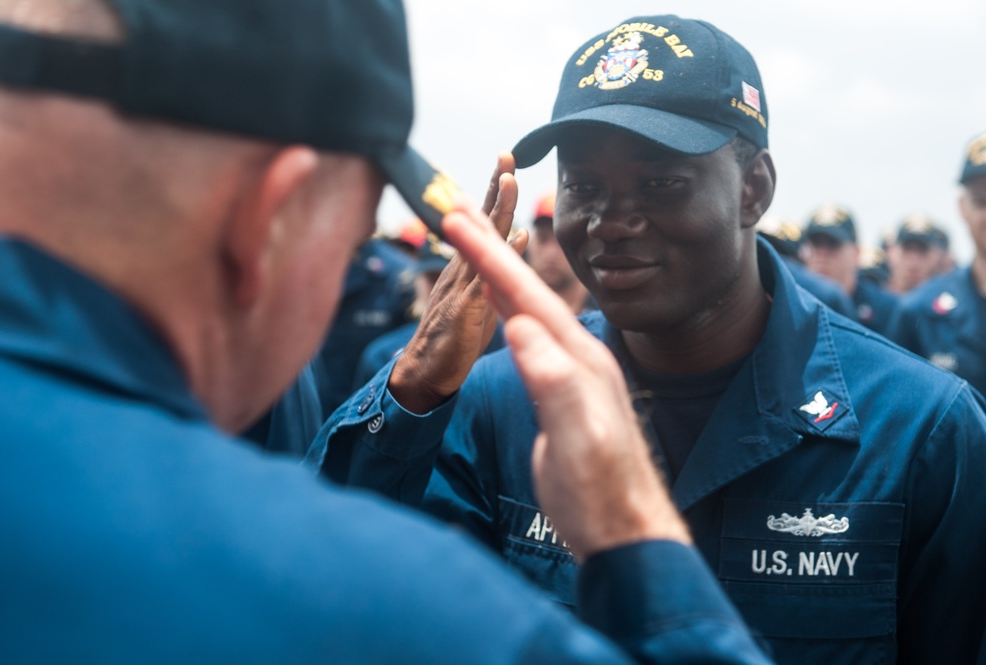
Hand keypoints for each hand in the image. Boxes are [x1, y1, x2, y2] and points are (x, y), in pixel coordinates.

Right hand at [388, 152, 526, 412]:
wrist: (422, 377)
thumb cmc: (452, 339)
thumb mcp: (478, 298)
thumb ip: (496, 264)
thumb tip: (518, 232)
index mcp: (468, 268)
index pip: (485, 225)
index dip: (496, 193)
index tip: (508, 160)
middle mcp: (462, 273)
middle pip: (481, 225)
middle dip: (494, 188)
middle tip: (507, 154)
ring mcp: (461, 292)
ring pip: (482, 246)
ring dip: (495, 212)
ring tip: (509, 181)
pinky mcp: (464, 315)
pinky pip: (483, 282)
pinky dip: (495, 261)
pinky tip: (510, 240)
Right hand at [441, 197, 691, 560]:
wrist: (625, 530)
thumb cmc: (601, 492)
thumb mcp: (576, 439)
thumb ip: (553, 383)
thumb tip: (521, 328)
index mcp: (578, 361)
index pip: (527, 297)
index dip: (490, 258)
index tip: (459, 222)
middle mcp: (577, 357)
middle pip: (527, 291)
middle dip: (491, 249)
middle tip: (460, 210)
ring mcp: (570, 373)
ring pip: (528, 309)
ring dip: (498, 274)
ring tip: (475, 242)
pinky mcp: (560, 393)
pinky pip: (529, 336)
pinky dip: (509, 310)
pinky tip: (503, 307)